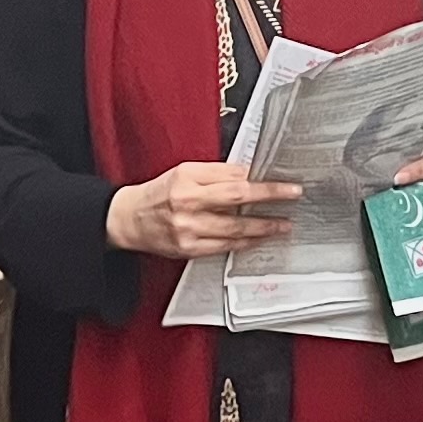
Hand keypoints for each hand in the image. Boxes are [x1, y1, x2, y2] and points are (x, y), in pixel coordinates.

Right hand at [108, 163, 304, 259]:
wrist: (129, 219)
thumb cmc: (159, 193)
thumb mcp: (185, 172)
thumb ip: (216, 173)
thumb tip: (248, 174)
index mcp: (188, 182)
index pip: (233, 181)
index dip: (262, 185)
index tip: (285, 185)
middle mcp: (188, 205)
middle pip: (237, 203)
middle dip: (270, 201)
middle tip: (293, 199)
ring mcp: (188, 230)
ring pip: (234, 230)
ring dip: (262, 228)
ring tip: (282, 225)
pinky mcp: (188, 249)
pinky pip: (223, 247)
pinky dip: (244, 243)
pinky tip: (258, 239)